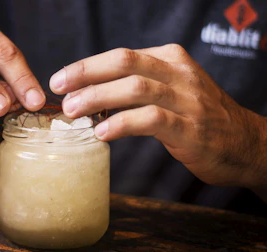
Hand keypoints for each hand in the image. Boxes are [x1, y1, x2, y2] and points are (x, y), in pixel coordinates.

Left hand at [49, 44, 266, 188]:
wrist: (244, 142)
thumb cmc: (197, 116)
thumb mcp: (171, 89)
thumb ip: (138, 86)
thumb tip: (92, 94)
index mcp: (170, 59)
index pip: (120, 56)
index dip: (87, 66)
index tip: (61, 79)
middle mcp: (178, 73)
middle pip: (124, 64)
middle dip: (86, 75)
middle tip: (60, 90)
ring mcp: (186, 99)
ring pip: (135, 88)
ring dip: (98, 98)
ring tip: (73, 111)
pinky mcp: (190, 128)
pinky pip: (151, 120)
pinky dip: (122, 124)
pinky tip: (102, 132)